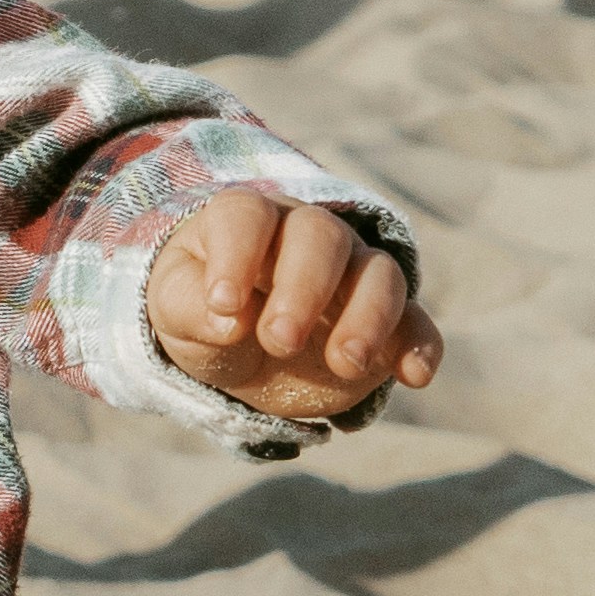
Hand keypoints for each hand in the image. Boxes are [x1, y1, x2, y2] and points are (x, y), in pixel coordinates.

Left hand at [152, 191, 439, 426]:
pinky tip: (414, 377)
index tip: (225, 305)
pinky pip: (416, 322)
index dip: (237, 256)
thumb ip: (188, 308)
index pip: (248, 218)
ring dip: (369, 317)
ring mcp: (353, 276)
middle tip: (279, 341)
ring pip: (380, 273)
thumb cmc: (202, 314)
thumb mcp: (175, 313)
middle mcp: (308, 236)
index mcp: (248, 222)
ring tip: (345, 364)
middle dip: (304, 289)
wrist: (239, 350)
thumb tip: (228, 320)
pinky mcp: (387, 322)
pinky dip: (419, 346)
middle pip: (322, 237)